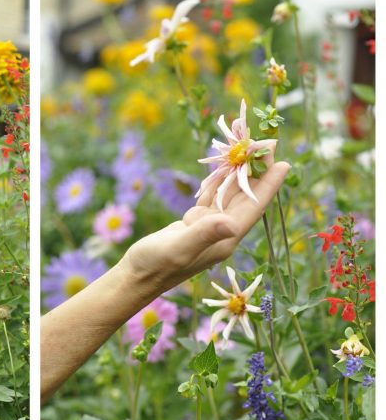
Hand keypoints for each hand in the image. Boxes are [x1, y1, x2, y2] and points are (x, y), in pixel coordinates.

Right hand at [120, 161, 290, 297]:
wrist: (136, 276)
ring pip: (229, 195)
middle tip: (268, 143)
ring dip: (239, 173)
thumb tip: (231, 223)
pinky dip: (217, 181)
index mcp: (224, 239)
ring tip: (250, 149)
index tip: (284, 163)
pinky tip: (223, 167)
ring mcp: (208, 227)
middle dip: (258, 172)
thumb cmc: (155, 265)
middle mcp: (221, 232)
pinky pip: (211, 197)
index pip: (253, 208)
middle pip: (246, 197)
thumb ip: (203, 235)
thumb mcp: (179, 249)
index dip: (269, 186)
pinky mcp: (193, 223)